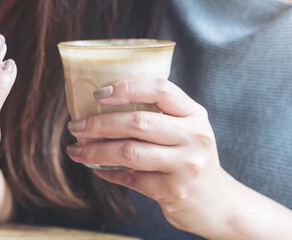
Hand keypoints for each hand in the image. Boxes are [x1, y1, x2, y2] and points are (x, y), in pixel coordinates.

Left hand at [66, 77, 235, 237]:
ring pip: (129, 152)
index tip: (97, 94)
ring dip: (95, 151)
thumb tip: (100, 101)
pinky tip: (96, 168)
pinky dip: (108, 172)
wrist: (217, 203)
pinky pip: (131, 179)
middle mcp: (194, 136)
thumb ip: (156, 112)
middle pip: (137, 122)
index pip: (159, 89)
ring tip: (75, 150)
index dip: (126, 88)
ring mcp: (186, 165)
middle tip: (75, 126)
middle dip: (98, 124)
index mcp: (194, 113)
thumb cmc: (188, 156)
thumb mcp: (184, 128)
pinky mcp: (174, 191)